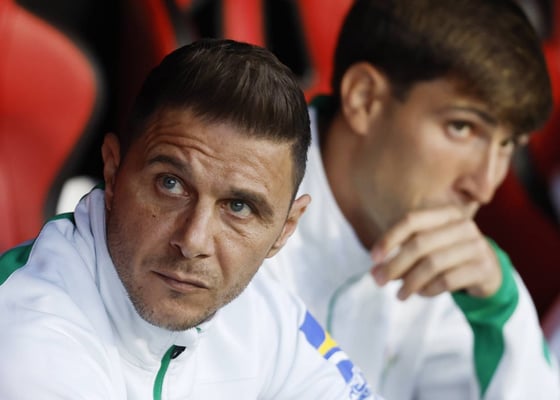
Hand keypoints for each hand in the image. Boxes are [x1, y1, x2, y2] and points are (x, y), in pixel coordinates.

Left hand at [370, 206, 501, 299]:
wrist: (490, 271)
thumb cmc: (449, 256)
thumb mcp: (429, 247)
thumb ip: (403, 254)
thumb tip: (377, 270)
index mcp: (446, 214)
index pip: (411, 220)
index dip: (389, 238)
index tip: (373, 258)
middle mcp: (463, 226)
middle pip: (420, 244)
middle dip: (395, 265)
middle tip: (379, 281)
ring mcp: (476, 246)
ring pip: (432, 264)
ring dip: (410, 282)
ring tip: (399, 295)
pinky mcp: (484, 268)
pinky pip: (447, 280)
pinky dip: (429, 289)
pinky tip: (421, 293)